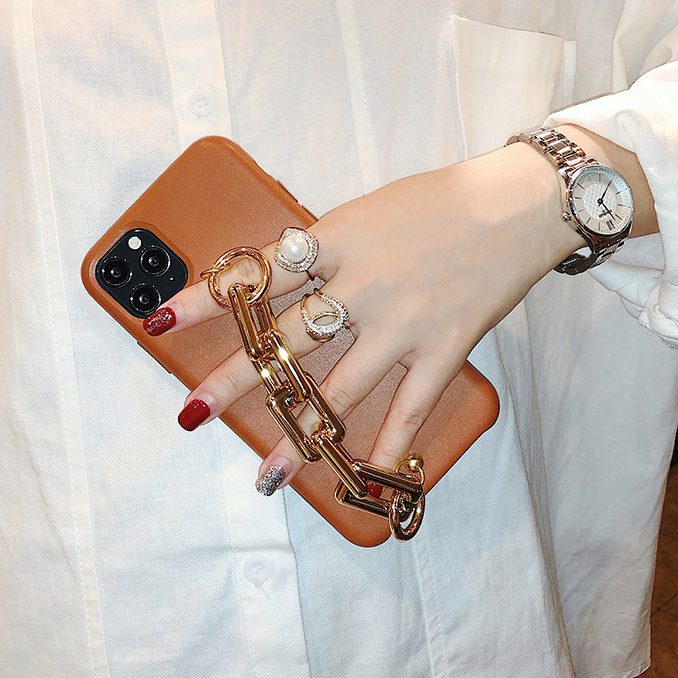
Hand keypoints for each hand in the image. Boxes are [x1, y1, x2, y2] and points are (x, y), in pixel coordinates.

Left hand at [144, 139, 582, 492]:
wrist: (517, 204)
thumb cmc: (441, 199)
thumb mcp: (369, 210)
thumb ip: (329, 249)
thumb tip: (288, 279)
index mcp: (336, 240)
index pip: (256, 274)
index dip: (204, 298)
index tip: (160, 319)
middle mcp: (361, 285)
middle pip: (283, 340)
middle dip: (233, 380)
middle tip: (193, 412)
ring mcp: (402, 323)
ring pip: (339, 388)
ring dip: (300, 434)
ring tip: (268, 473)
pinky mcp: (443, 347)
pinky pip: (411, 406)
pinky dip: (391, 446)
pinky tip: (368, 478)